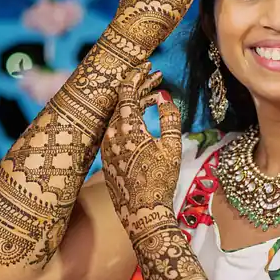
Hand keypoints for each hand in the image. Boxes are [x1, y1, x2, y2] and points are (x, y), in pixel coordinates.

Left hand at [101, 64, 182, 232]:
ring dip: (134, 105)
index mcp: (127, 128)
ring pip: (119, 117)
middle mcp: (112, 135)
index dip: (136, 76)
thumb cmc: (160, 181)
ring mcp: (107, 147)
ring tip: (151, 98)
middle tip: (154, 77)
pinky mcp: (107, 158)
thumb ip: (169, 118)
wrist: (142, 213)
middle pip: (123, 103)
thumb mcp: (172, 147)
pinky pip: (116, 131)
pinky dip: (128, 121)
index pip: (127, 93)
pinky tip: (140, 122)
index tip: (147, 66)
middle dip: (139, 88)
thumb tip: (163, 97)